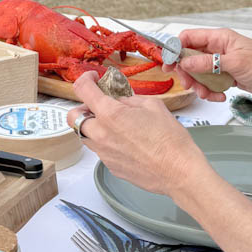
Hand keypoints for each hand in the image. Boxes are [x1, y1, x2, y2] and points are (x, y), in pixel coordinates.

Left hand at [66, 72, 208, 197]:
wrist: (179, 171)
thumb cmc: (170, 140)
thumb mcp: (152, 105)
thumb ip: (129, 100)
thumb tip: (119, 99)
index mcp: (110, 114)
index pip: (83, 90)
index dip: (86, 79)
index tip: (93, 79)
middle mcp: (101, 134)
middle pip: (73, 117)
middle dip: (83, 107)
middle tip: (98, 104)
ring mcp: (104, 153)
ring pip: (84, 135)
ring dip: (92, 125)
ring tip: (114, 124)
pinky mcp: (110, 166)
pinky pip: (99, 150)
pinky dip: (106, 142)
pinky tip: (125, 141)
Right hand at [170, 28, 251, 100]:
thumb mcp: (235, 63)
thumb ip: (208, 62)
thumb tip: (185, 62)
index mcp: (219, 38)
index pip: (188, 38)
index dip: (175, 50)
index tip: (169, 65)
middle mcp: (218, 48)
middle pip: (190, 58)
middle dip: (188, 73)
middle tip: (190, 85)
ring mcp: (222, 63)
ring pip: (199, 73)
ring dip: (200, 86)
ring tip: (209, 94)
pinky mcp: (227, 76)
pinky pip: (210, 83)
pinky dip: (211, 91)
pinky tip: (221, 96)